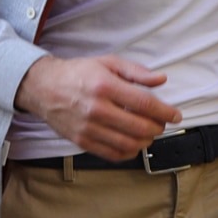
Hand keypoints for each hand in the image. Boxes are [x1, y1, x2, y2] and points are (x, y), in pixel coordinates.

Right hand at [14, 54, 181, 160]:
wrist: (43, 87)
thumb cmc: (77, 73)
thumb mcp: (106, 63)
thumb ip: (135, 72)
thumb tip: (160, 80)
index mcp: (104, 86)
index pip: (144, 104)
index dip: (165, 112)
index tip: (175, 114)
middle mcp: (96, 108)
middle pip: (140, 127)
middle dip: (158, 127)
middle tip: (161, 123)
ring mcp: (88, 127)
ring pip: (129, 144)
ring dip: (146, 141)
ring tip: (148, 133)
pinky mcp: (82, 141)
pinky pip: (113, 154)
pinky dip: (129, 152)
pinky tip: (132, 143)